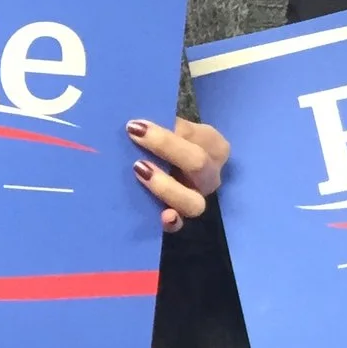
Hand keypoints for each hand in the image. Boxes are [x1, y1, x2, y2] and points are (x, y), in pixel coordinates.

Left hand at [128, 117, 226, 232]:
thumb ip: (163, 124)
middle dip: (165, 147)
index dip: (166, 131)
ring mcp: (198, 198)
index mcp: (213, 146)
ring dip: (166, 186)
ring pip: (193, 200)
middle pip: (197, 163)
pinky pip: (180, 224)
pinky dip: (172, 221)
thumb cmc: (167, 142)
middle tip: (133, 136)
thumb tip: (137, 122)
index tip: (135, 125)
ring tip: (139, 170)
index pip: (194, 135)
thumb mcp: (171, 128)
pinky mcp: (182, 217)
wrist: (166, 165)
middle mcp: (211, 174)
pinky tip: (163, 216)